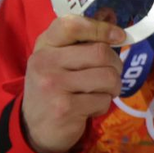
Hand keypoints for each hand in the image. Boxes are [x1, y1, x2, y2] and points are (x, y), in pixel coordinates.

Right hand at [22, 15, 125, 152]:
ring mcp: (53, 85)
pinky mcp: (65, 108)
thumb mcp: (58, 61)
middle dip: (116, 65)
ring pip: (108, 77)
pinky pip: (103, 100)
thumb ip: (81, 44)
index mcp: (45, 45)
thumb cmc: (54, 88)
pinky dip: (103, 105)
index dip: (101, 28)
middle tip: (111, 75)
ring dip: (113, 88)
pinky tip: (88, 109)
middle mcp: (45, 62)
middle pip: (100, 52)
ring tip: (100, 93)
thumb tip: (118, 31)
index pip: (72, 26)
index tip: (119, 36)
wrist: (34, 127)